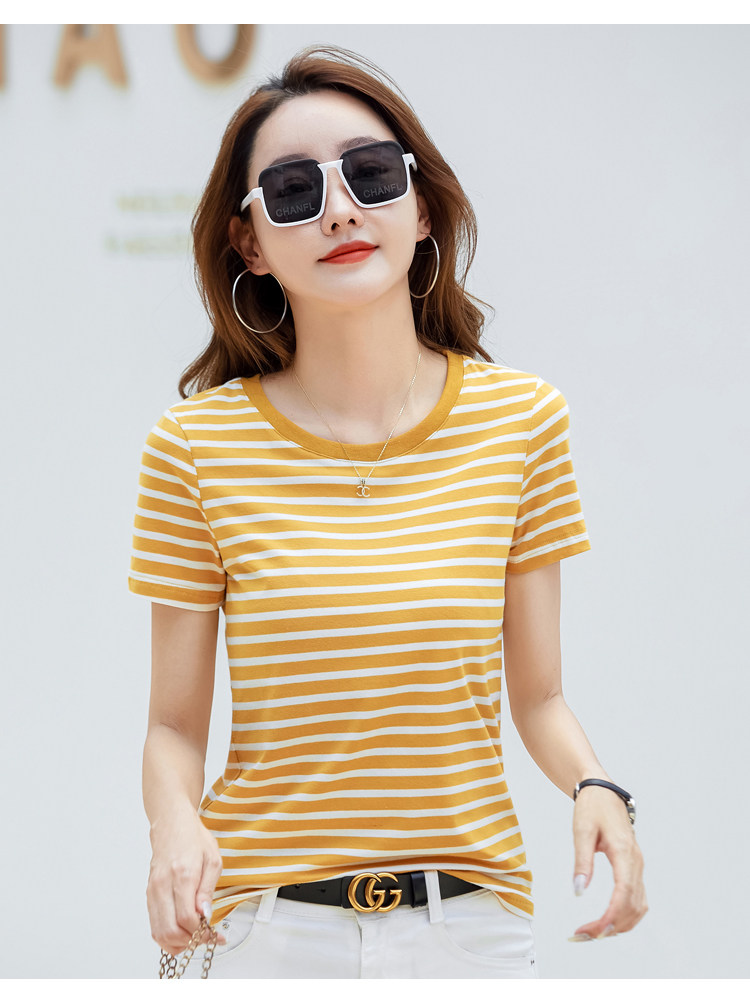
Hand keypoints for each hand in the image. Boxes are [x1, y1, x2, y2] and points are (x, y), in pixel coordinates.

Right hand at [146, 803, 226, 954]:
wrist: (171, 823)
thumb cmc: (193, 838)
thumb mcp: (213, 860)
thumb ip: (207, 890)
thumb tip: (205, 915)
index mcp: (182, 875)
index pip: (187, 918)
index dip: (202, 932)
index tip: (214, 934)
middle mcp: (163, 885)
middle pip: (170, 931)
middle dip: (190, 941)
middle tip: (206, 938)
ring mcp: (153, 891)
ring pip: (158, 932)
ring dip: (177, 943)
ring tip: (195, 937)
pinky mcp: (149, 894)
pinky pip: (154, 924)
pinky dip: (167, 936)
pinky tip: (182, 932)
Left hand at [569, 784, 647, 940]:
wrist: (603, 791)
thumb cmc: (592, 807)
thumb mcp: (581, 830)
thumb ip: (581, 861)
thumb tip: (578, 891)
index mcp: (624, 852)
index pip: (624, 893)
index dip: (611, 916)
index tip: (594, 930)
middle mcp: (636, 862)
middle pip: (632, 906)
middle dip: (610, 926)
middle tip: (582, 935)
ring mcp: (638, 866)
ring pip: (638, 907)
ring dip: (619, 925)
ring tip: (592, 932)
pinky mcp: (634, 868)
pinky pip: (637, 899)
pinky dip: (625, 916)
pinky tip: (607, 922)